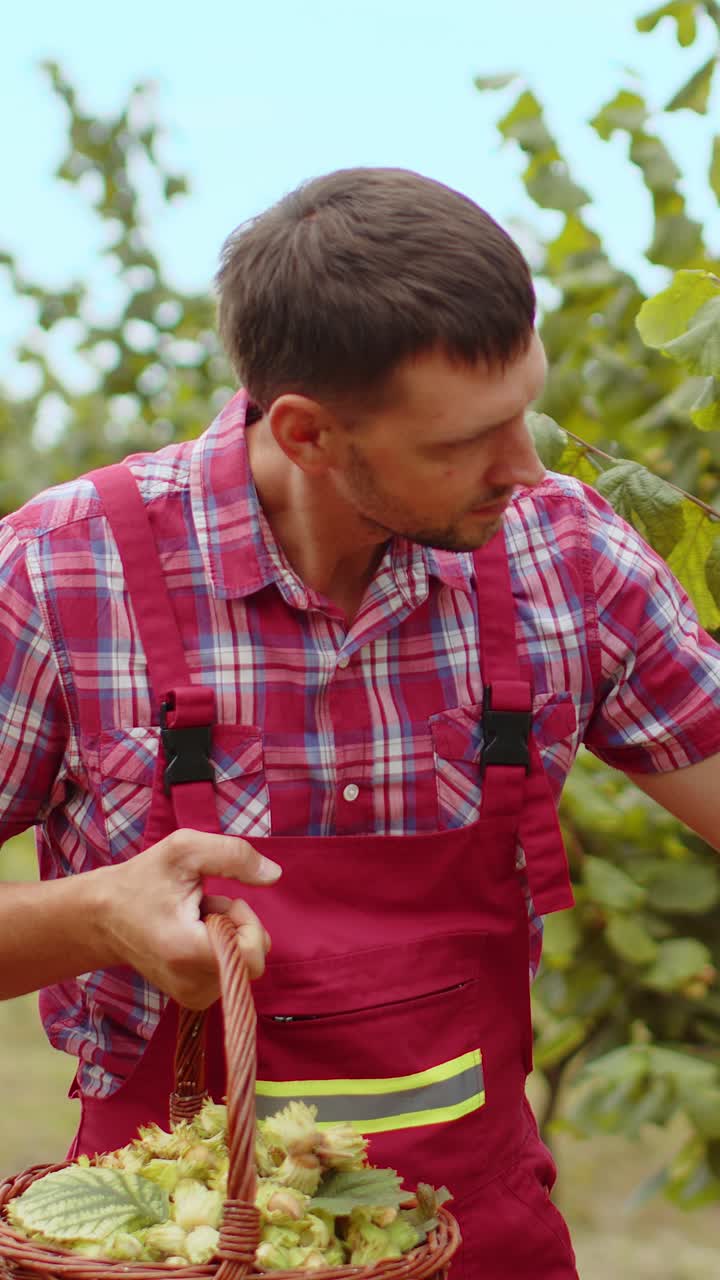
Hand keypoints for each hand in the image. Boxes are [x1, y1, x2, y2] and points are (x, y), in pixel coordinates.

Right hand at [94, 829, 280, 1008]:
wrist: (103, 916)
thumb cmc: (143, 879)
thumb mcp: (185, 850)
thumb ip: (233, 856)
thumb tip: (274, 874)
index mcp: (187, 951)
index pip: (253, 957)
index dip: (248, 924)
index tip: (223, 903)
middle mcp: (191, 984)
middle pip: (251, 959)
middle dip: (237, 925)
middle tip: (204, 905)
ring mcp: (191, 995)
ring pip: (242, 964)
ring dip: (226, 934)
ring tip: (193, 917)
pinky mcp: (192, 997)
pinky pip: (229, 972)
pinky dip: (219, 948)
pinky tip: (192, 932)